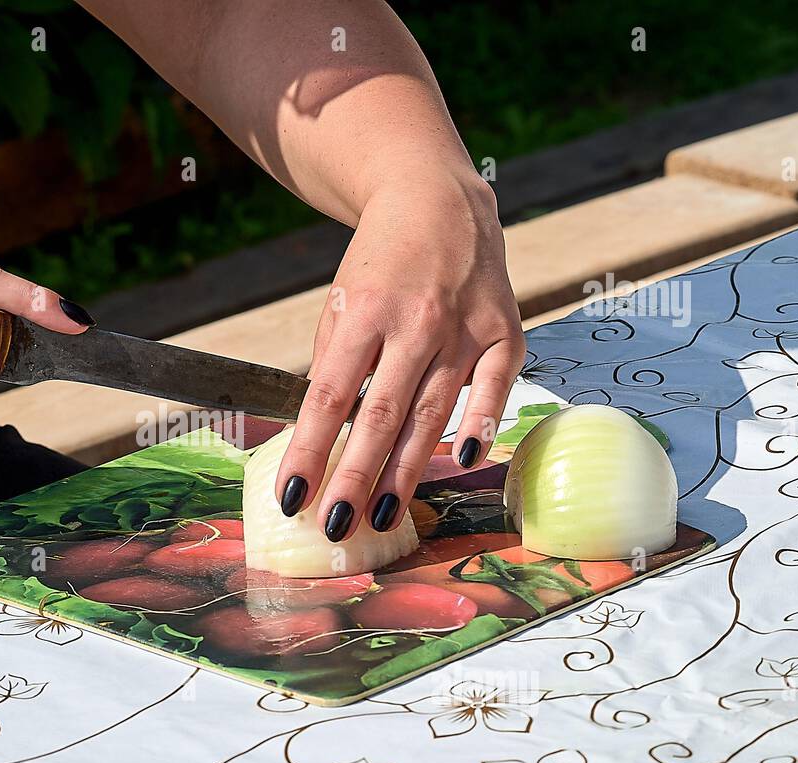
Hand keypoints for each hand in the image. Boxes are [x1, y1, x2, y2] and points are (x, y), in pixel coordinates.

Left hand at [274, 169, 525, 539]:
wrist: (438, 199)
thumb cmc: (379, 265)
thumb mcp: (342, 303)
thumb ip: (335, 364)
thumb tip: (320, 434)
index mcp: (364, 313)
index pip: (329, 397)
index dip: (310, 451)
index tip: (292, 497)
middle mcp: (415, 322)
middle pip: (380, 415)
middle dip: (355, 477)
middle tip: (336, 527)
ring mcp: (464, 328)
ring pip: (432, 414)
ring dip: (407, 472)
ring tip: (382, 517)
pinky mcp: (506, 332)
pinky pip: (494, 389)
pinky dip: (482, 424)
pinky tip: (464, 462)